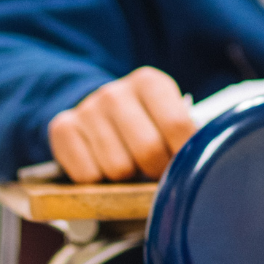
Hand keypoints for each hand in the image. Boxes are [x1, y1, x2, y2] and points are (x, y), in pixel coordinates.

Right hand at [48, 66, 195, 182]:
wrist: (98, 111)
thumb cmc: (144, 120)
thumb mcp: (168, 114)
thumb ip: (184, 133)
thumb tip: (201, 164)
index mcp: (150, 82)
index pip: (178, 125)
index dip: (185, 155)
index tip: (186, 167)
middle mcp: (116, 92)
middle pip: (148, 150)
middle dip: (157, 171)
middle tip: (156, 171)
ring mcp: (87, 109)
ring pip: (118, 169)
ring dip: (127, 177)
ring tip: (129, 163)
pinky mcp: (62, 129)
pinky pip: (87, 177)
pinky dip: (98, 182)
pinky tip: (102, 164)